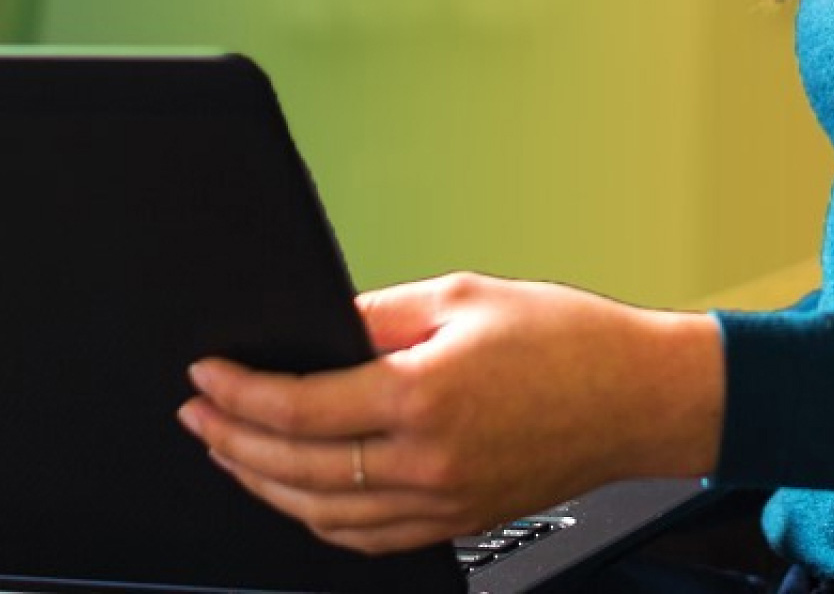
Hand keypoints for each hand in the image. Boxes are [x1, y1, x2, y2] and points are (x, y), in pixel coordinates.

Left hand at [178, 272, 723, 553]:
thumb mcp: (459, 296)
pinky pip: (367, 537)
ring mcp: (442, 503)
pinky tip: (295, 491)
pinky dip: (317, 517)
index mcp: (422, 397)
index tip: (205, 374)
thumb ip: (376, 315)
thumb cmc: (563, 338)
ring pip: (324, 516)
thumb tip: (315, 327)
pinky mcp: (458, 522)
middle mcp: (427, 463)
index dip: (239, 393)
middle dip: (233, 442)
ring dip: (265, 484)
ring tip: (229, 450)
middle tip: (196, 414)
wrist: (637, 396)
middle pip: (298, 469)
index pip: (300, 407)